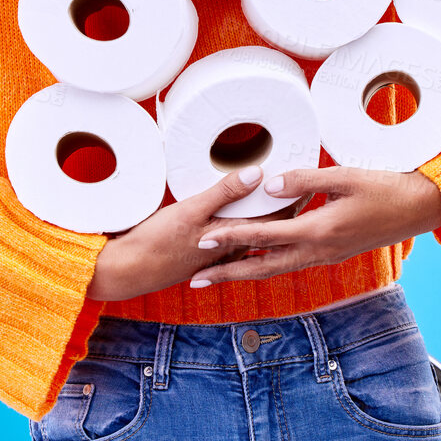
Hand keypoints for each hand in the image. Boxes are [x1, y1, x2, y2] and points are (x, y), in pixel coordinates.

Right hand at [87, 166, 313, 301]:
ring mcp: (223, 250)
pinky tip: (247, 210)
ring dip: (269, 210)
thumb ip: (224, 193)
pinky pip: (240, 232)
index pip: (279, 214)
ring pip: (257, 227)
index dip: (295, 193)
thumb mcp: (190, 211)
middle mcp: (235, 246)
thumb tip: (257, 174)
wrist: (132, 269)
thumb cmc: (158, 242)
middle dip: (288, 201)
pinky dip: (250, 219)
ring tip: (279, 188)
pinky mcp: (210, 250)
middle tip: (301, 176)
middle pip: (273, 222)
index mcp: (236, 236)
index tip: (308, 172)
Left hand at [187, 167, 440, 287]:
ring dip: (246, 271)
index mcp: (319, 232)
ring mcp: (327, 255)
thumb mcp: (344, 177)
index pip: (264, 236)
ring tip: (218, 273)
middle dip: (228, 272)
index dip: (231, 236)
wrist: (420, 209)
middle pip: (263, 267)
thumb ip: (303, 180)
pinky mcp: (333, 253)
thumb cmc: (386, 188)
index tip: (203, 237)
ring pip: (277, 268)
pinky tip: (256, 258)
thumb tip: (267, 185)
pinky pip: (292, 262)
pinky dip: (269, 262)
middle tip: (196, 277)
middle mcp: (319, 251)